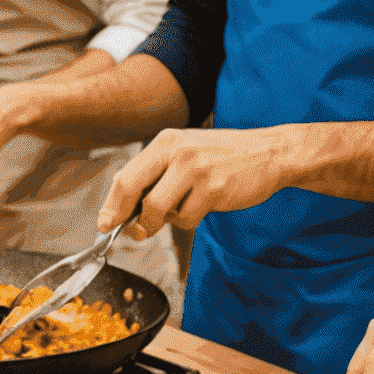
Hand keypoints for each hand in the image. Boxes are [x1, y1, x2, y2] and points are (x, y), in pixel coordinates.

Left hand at [95, 126, 287, 239]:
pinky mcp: (213, 189)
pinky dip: (189, 220)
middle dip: (125, 217)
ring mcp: (195, 169)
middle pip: (133, 189)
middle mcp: (177, 151)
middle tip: (129, 232)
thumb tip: (129, 214)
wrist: (268, 153)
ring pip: (157, 209)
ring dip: (165, 221)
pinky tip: (205, 204)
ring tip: (184, 209)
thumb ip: (158, 178)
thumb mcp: (186, 155)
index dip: (111, 203)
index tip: (105, 222)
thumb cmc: (224, 157)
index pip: (126, 175)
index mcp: (166, 141)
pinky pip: (186, 218)